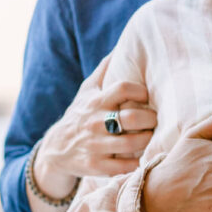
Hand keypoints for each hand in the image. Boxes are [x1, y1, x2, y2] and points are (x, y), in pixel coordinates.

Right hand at [34, 55, 156, 199]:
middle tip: (156, 119)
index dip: (141, 90)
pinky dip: (137, 162)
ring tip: (152, 136)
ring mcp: (95, 146)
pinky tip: (142, 156)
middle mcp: (95, 123)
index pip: (124, 88)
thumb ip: (104, 69)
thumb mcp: (86, 90)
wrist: (55, 149)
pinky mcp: (96, 166)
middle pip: (132, 118)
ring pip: (132, 144)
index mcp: (96, 101)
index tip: (147, 96)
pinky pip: (124, 166)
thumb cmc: (79, 114)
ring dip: (147, 140)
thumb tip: (120, 45)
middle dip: (151, 118)